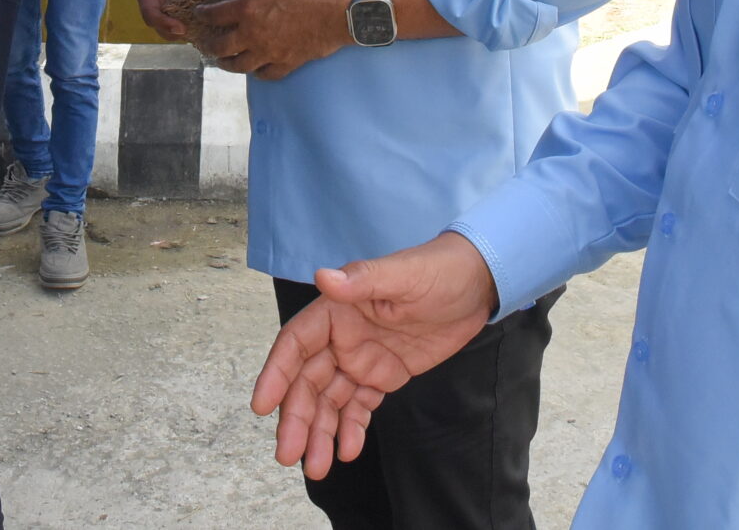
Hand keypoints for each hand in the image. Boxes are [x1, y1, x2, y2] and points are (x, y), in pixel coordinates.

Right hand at [136, 0, 235, 39]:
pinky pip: (180, 25)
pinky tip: (203, 31)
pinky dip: (190, 29)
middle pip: (158, 26)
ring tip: (199, 34)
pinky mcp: (175, 14)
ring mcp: (164, 10)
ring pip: (169, 29)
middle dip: (173, 33)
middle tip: (192, 35)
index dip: (163, 23)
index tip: (181, 29)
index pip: (150, 13)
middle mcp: (152, 3)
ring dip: (183, 33)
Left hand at [195, 0, 350, 79]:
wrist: (340, 10)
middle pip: (222, 47)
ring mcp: (269, 52)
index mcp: (248, 10)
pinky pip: (265, 74)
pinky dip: (256, 73)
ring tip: (223, 61)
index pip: (216, 15)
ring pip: (240, 66)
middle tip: (206, 43)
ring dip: (227, 64)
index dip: (204, 14)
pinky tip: (254, 69)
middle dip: (210, 45)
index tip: (199, 14)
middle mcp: (254, 35)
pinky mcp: (286, 63)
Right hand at [251, 233, 496, 478]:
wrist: (476, 285)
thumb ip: (362, 281)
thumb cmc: (438, 270)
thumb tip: (323, 276)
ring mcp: (361, 358)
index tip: (262, 407)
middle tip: (289, 455)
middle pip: (308, 382)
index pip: (296, 344)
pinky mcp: (383, 375)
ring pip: (329, 401)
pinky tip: (348, 450)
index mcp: (337, 310)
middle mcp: (341, 337)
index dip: (276, 374)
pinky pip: (358, 406)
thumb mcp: (403, 275)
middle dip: (296, 418)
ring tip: (316, 467)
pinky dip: (350, 428)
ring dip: (319, 432)